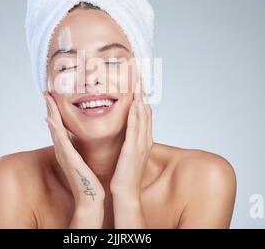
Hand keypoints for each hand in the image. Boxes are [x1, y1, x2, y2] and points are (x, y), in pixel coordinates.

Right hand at [44, 91, 104, 207]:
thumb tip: (78, 139)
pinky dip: (54, 129)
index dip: (54, 111)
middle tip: (45, 92)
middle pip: (53, 125)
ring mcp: (64, 154)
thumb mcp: (81, 160)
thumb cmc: (87, 180)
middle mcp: (62, 150)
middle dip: (49, 108)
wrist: (89, 197)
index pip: (58, 126)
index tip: (52, 97)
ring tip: (47, 99)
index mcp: (66, 149)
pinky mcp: (69, 158)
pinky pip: (61, 141)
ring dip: (50, 113)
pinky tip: (50, 118)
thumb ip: (78, 149)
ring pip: (55, 129)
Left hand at [109, 77, 152, 200]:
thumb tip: (123, 129)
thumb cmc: (124, 174)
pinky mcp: (133, 150)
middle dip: (143, 93)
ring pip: (143, 117)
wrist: (126, 194)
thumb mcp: (128, 153)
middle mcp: (145, 140)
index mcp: (143, 140)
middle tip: (139, 76)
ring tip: (138, 83)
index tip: (137, 83)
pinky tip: (135, 103)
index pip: (145, 114)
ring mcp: (141, 145)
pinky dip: (136, 114)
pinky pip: (135, 129)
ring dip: (141, 99)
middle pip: (146, 111)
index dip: (142, 98)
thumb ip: (128, 140)